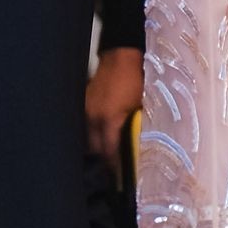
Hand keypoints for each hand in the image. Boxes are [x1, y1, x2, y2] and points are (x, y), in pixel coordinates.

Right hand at [86, 45, 143, 174]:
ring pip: (88, 138)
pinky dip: (94, 131)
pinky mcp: (84, 102)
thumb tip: (143, 145)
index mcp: (109, 120)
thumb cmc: (137, 78)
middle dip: (106, 158)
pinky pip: (86, 125)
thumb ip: (139, 126)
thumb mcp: (143, 104)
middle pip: (96, 149)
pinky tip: (103, 132)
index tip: (124, 175)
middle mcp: (93, 118)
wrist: (122, 52)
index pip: (110, 152)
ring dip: (99, 145)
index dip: (117, 166)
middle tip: (118, 164)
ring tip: (110, 150)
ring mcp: (86, 109)